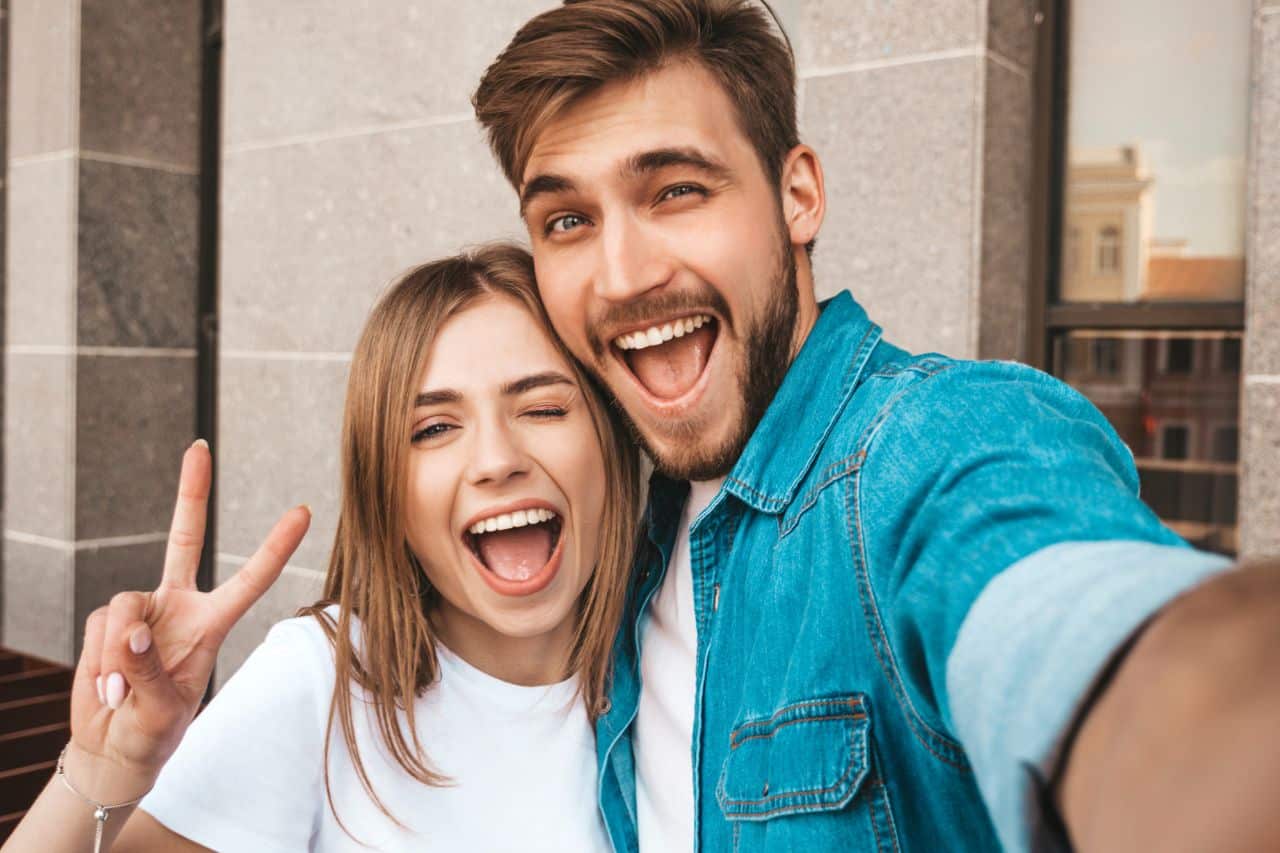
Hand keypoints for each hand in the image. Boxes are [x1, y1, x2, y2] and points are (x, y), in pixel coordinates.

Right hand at [65, 440, 310, 801]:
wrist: (114, 745)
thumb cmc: (154, 729)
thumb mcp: (164, 710)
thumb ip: (149, 671)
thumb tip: (131, 632)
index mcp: (212, 622)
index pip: (251, 578)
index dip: (275, 546)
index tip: (303, 511)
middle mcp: (178, 606)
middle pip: (184, 538)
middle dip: (190, 491)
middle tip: (200, 447)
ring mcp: (140, 610)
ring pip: (123, 608)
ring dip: (119, 657)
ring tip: (124, 693)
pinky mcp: (104, 623)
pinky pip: (100, 628)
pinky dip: (100, 663)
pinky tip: (108, 689)